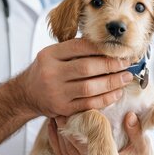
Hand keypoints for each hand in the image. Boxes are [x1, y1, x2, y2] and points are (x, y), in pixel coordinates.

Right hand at [15, 39, 132, 117]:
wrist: (27, 94)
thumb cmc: (47, 71)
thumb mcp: (53, 55)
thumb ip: (75, 50)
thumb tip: (108, 46)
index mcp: (49, 55)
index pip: (79, 47)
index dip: (101, 48)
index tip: (118, 49)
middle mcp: (51, 73)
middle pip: (87, 68)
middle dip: (111, 65)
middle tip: (126, 64)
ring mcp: (56, 93)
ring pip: (90, 88)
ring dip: (112, 83)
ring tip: (125, 78)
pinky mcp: (62, 109)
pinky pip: (89, 104)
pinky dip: (106, 99)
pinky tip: (116, 93)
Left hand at [48, 112, 153, 154]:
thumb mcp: (142, 148)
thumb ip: (135, 131)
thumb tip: (130, 115)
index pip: (80, 143)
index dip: (71, 127)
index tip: (68, 111)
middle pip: (67, 146)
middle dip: (61, 127)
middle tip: (58, 109)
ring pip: (63, 153)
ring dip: (57, 136)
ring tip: (54, 119)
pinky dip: (58, 147)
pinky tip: (56, 134)